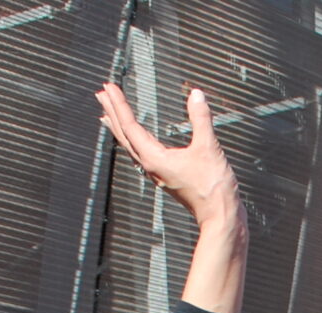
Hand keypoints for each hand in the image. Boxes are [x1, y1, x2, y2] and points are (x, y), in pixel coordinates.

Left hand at [95, 84, 240, 228]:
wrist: (221, 216)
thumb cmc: (213, 190)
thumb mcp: (208, 148)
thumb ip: (201, 119)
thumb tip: (196, 95)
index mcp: (155, 158)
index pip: (130, 125)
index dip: (119, 104)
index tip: (109, 87)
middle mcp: (151, 166)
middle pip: (124, 135)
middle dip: (112, 113)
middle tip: (101, 94)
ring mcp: (158, 172)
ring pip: (130, 146)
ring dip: (119, 128)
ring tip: (108, 115)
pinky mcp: (166, 176)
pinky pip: (141, 154)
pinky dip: (133, 141)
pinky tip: (136, 140)